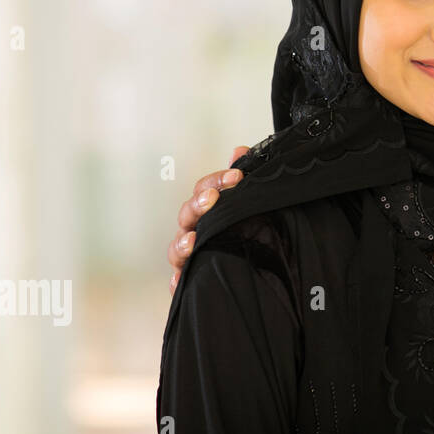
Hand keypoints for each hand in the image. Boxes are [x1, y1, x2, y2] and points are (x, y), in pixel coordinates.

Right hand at [168, 146, 248, 293]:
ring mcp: (191, 255)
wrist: (257, 268)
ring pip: (178, 247)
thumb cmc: (243, 231)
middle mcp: (196, 230)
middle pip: (188, 214)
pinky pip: (179, 282)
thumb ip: (241, 179)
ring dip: (183, 242)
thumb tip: (240, 152)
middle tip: (212, 199)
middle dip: (199, 205)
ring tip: (193, 240)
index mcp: (208, 210)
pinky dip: (176, 281)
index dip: (218, 181)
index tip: (236, 176)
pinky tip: (179, 280)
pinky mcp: (192, 279)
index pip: (205, 190)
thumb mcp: (247, 204)